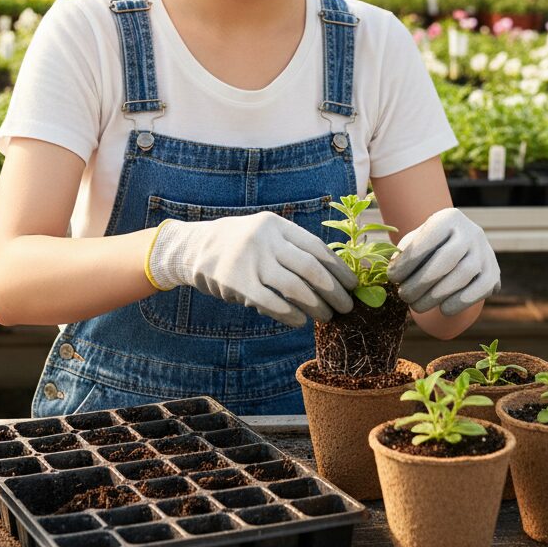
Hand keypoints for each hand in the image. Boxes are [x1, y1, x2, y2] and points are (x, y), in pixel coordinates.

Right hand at [147, 211, 357, 327]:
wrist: (194, 247)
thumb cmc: (241, 246)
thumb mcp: (266, 235)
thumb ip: (293, 249)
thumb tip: (335, 277)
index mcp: (277, 224)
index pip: (317, 247)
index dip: (339, 269)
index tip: (353, 286)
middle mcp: (265, 238)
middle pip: (310, 268)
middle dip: (334, 291)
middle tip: (346, 307)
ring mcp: (250, 259)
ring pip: (295, 287)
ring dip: (316, 306)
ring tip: (327, 317)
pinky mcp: (237, 282)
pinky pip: (272, 303)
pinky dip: (291, 315)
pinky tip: (300, 321)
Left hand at [386, 208, 499, 315]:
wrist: (460, 251)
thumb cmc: (428, 248)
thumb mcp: (415, 242)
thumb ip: (404, 254)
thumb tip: (395, 272)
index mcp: (448, 218)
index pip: (428, 239)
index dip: (408, 261)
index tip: (392, 278)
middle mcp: (471, 231)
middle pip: (447, 259)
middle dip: (421, 282)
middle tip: (403, 296)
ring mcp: (485, 252)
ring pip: (463, 275)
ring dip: (435, 296)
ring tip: (416, 306)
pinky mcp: (494, 272)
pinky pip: (480, 289)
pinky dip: (460, 302)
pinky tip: (443, 310)